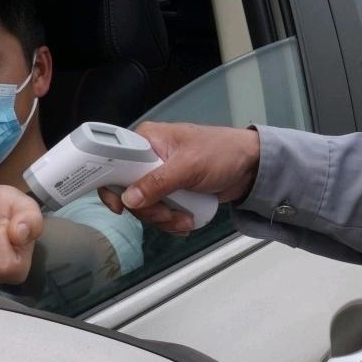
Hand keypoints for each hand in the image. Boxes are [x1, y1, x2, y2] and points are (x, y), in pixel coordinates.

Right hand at [101, 122, 259, 235]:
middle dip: (148, 209)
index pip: (114, 161)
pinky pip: (159, 212)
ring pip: (144, 207)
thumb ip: (158, 182)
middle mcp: (148, 158)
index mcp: (147, 140)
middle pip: (128, 192)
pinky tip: (186, 221)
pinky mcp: (170, 192)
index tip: (119, 205)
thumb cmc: (223, 152)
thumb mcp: (189, 166)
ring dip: (163, 219)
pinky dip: (171, 222)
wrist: (250, 167)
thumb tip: (130, 198)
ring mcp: (159, 177)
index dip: (111, 184)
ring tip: (184, 219)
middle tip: (166, 213)